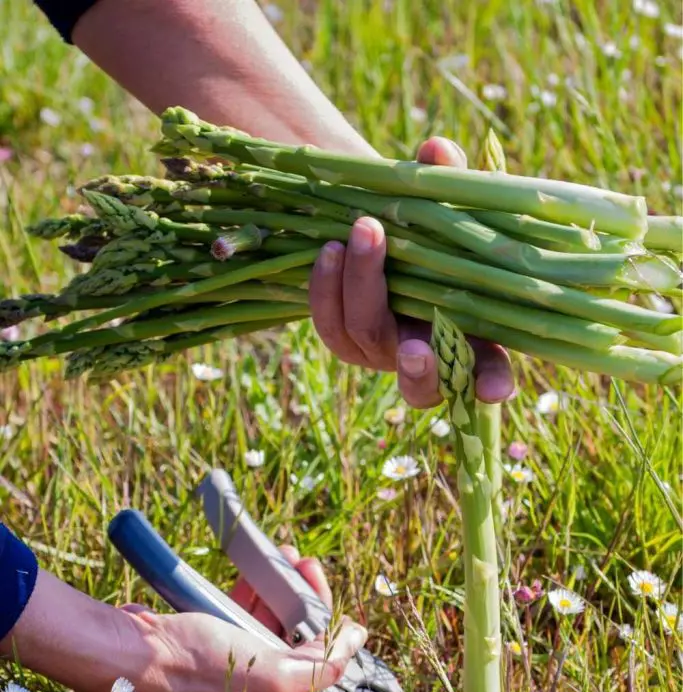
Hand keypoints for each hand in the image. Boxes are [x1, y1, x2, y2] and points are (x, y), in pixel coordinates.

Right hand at [122, 547, 366, 691]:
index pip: (318, 670)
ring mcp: (230, 664)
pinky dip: (253, 590)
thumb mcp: (272, 676)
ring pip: (269, 622)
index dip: (334, 636)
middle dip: (306, 601)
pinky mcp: (208, 640)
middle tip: (306, 565)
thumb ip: (318, 668)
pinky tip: (259, 568)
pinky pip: (241, 612)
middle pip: (295, 641)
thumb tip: (353, 647)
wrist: (131, 651)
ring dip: (281, 588)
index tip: (341, 608)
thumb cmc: (198, 667)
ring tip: (287, 555)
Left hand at [309, 137, 513, 407]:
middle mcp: (427, 356)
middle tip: (413, 346)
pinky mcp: (343, 338)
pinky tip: (329, 248)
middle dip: (418, 370)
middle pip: (421, 381)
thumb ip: (451, 183)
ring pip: (366, 339)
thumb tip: (437, 150)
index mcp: (472, 337)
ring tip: (361, 233)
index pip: (488, 373)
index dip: (491, 384)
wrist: (387, 230)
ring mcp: (380, 350)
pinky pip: (329, 324)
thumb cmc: (439, 224)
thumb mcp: (453, 204)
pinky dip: (327, 288)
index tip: (494, 390)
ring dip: (362, 291)